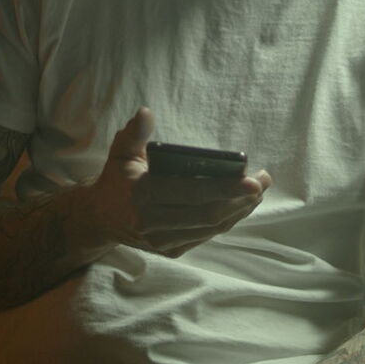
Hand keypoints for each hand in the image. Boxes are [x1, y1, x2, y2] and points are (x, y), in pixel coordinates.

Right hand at [89, 107, 271, 257]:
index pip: (190, 193)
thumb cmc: (117, 179)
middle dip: (241, 199)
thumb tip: (147, 112)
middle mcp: (153, 223)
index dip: (225, 188)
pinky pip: (207, 236)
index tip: (253, 180)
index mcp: (143, 195)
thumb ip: (135, 132)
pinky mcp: (172, 251)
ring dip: (239, 211)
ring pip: (211, 228)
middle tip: (264, 182)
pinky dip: (227, 221)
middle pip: (208, 215)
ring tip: (259, 192)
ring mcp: (163, 241)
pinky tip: (241, 206)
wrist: (100, 219)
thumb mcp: (120, 152)